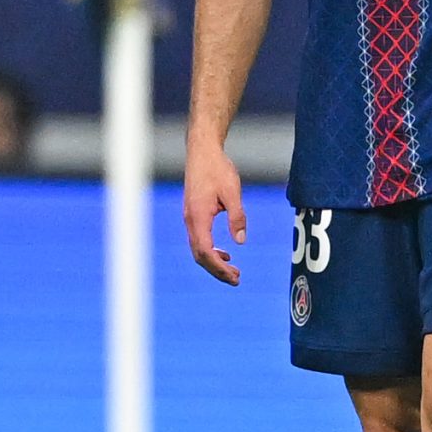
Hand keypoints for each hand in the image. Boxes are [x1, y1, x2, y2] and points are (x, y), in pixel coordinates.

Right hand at [182, 137, 245, 283]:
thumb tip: (240, 241)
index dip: (218, 268)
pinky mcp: (193, 214)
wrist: (202, 151)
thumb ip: (237, 217)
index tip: (234, 276)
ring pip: (198, 249)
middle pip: (200, 255)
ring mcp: (190, 218)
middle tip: (236, 279)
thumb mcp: (232, 192)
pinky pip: (199, 240)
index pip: (205, 251)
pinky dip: (211, 251)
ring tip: (233, 271)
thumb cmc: (217, 169)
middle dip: (216, 271)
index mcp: (198, 217)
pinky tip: (225, 254)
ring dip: (214, 262)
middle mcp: (190, 220)